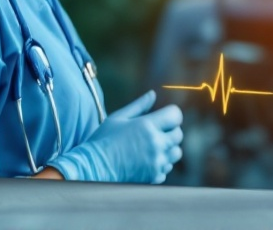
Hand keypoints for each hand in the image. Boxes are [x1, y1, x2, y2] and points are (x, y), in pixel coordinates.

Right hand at [48, 90, 183, 183]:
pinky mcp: (154, 177)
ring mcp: (156, 162)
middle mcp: (155, 144)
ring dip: (168, 147)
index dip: (171, 114)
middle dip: (170, 130)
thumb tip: (153, 94)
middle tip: (156, 130)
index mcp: (147, 126)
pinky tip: (146, 159)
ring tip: (152, 145)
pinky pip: (167, 167)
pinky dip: (161, 163)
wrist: (94, 168)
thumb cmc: (103, 140)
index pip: (175, 116)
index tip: (163, 115)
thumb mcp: (118, 117)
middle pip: (178, 134)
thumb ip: (139, 105)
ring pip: (176, 152)